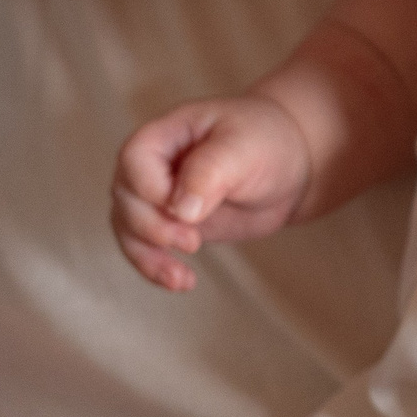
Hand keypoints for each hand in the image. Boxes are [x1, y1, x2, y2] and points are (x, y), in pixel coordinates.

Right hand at [110, 97, 313, 291]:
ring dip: (149, 258)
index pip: (135, 160)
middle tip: (193, 241)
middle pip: (127, 200)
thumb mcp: (245, 147)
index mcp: (164, 134)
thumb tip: (180, 211)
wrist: (290, 163)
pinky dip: (157, 268)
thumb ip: (210, 171)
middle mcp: (151, 165)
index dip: (153, 190)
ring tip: (182, 279)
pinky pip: (147, 249)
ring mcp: (156, 197)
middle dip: (154, 228)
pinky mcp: (169, 224)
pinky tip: (182, 283)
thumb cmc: (266, 140)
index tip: (186, 210)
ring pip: (129, 230)